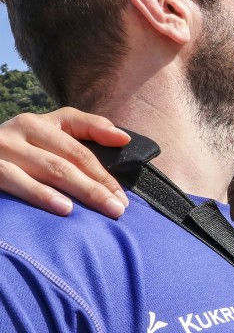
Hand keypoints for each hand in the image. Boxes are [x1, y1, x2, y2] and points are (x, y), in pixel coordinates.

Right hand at [0, 108, 129, 217]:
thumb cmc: (16, 150)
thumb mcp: (47, 132)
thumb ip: (86, 129)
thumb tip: (123, 138)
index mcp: (38, 122)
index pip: (80, 149)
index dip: (104, 173)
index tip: (123, 196)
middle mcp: (19, 129)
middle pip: (69, 160)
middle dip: (98, 186)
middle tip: (118, 209)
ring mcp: (2, 148)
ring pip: (49, 169)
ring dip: (80, 190)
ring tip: (102, 208)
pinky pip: (16, 180)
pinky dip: (42, 194)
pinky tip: (64, 207)